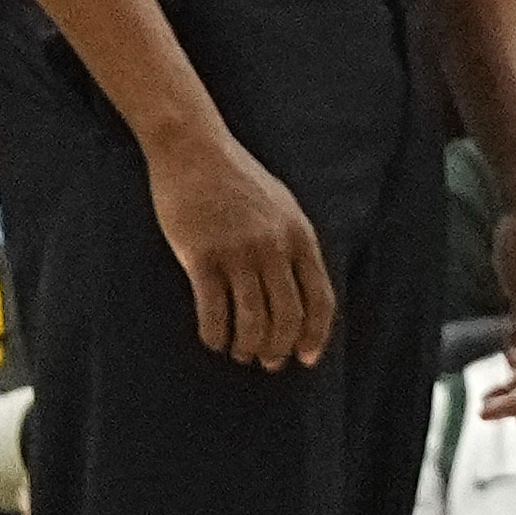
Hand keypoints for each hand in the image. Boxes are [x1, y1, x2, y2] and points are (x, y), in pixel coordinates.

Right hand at [159, 125, 333, 366]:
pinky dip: (215, 334)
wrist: (195, 152)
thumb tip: (300, 289)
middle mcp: (274, 247)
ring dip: (247, 346)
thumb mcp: (283, 208)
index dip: (316, 335)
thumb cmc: (239, 181)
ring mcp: (238, 252)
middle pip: (288, 315)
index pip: (320, 298)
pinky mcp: (201, 256)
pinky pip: (213, 310)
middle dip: (280, 347)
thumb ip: (293, 245)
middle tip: (268, 363)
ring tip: (240, 353)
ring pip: (251, 318)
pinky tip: (213, 340)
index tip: (307, 359)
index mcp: (300, 236)